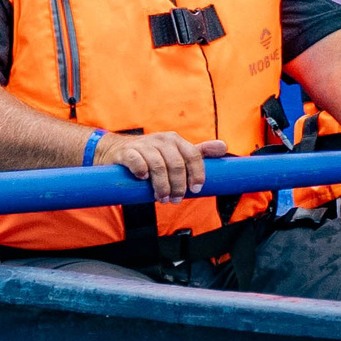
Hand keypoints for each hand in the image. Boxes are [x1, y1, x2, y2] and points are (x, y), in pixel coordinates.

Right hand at [96, 130, 228, 199]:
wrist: (117, 151)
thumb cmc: (151, 155)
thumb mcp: (176, 153)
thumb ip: (198, 152)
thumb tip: (223, 147)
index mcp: (175, 140)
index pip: (193, 155)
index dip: (197, 173)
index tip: (196, 189)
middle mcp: (161, 140)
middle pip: (176, 164)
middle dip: (178, 185)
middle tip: (176, 200)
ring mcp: (143, 145)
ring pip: (158, 166)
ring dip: (162, 186)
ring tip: (162, 198)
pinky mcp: (127, 152)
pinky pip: (137, 161)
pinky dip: (142, 172)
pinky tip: (143, 180)